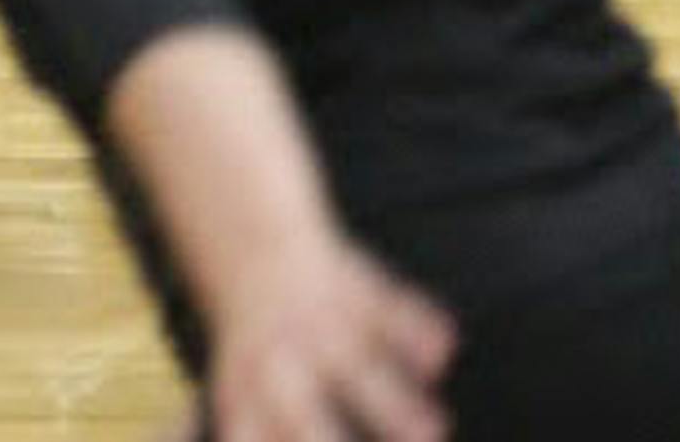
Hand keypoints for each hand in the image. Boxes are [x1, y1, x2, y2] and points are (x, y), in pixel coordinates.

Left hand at [203, 233, 454, 441]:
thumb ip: (246, 433)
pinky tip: (443, 349)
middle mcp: (283, 367)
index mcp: (248, 403)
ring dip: (395, 400)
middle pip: (306, 419)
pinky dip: (414, 325)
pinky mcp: (356, 290)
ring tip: (435, 430)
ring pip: (358, 365)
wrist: (254, 255)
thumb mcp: (236, 402)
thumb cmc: (256, 358)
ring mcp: (320, 327)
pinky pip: (388, 307)